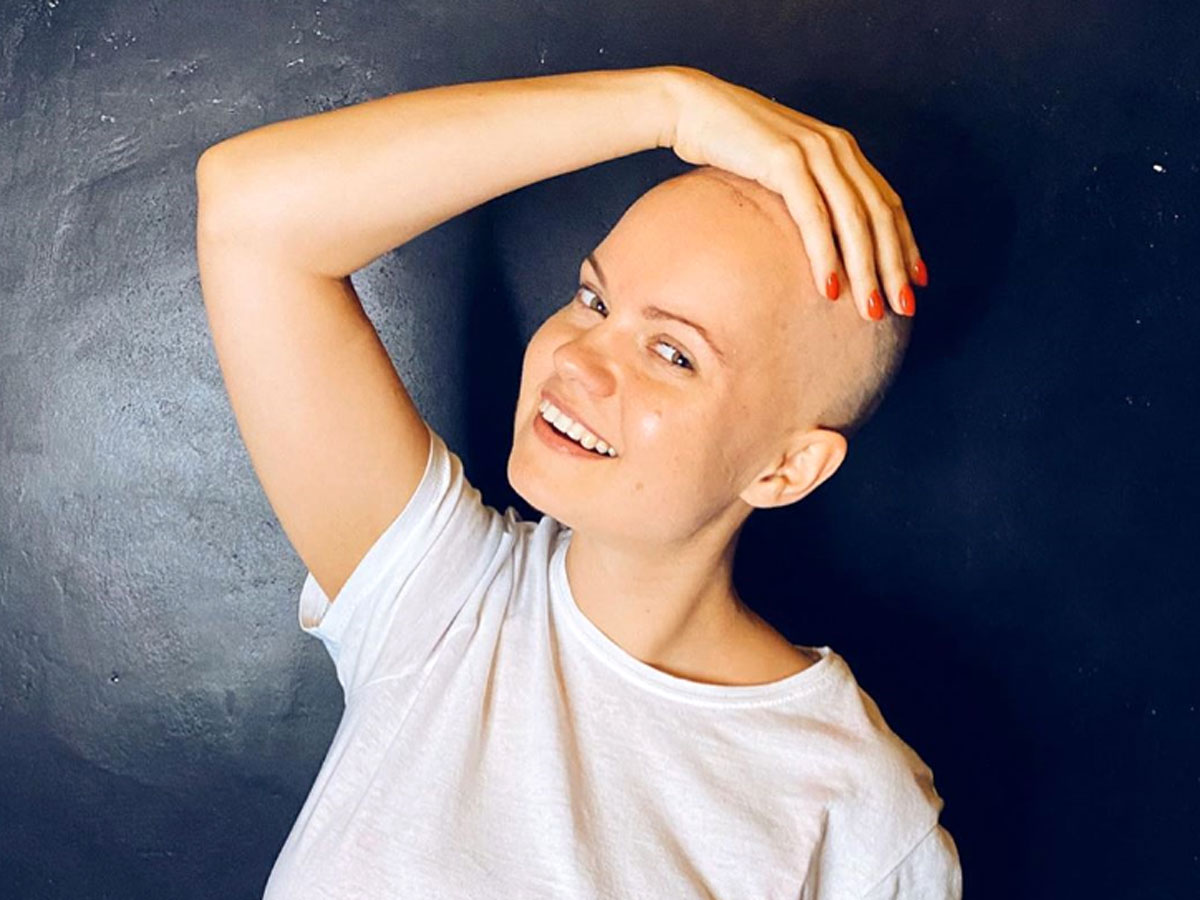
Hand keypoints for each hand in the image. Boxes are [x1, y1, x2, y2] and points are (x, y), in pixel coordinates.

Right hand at [660, 66, 924, 320]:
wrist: (692, 106)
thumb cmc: (729, 144)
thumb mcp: (778, 167)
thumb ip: (805, 190)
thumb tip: (816, 235)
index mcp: (840, 149)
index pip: (887, 202)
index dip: (906, 243)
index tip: (917, 281)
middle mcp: (836, 147)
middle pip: (880, 214)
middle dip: (894, 266)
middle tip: (903, 307)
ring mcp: (813, 151)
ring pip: (854, 219)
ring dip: (866, 270)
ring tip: (871, 309)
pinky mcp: (785, 160)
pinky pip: (814, 216)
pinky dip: (826, 255)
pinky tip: (830, 287)